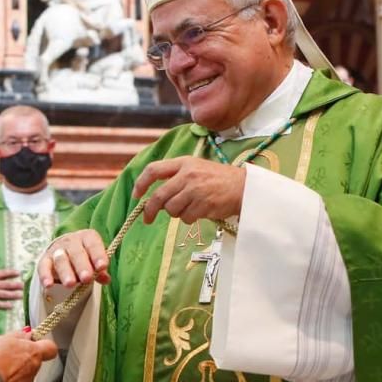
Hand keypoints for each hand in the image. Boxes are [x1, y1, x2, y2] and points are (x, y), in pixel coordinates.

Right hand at [0, 254, 22, 309]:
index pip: (3, 273)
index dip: (11, 273)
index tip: (18, 273)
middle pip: (6, 284)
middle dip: (15, 285)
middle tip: (23, 285)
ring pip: (4, 294)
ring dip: (13, 295)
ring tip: (21, 295)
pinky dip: (4, 306)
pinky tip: (11, 306)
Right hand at [0, 329, 58, 381]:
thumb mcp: (3, 339)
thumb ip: (18, 336)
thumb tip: (28, 333)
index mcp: (34, 353)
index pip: (50, 348)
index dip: (43, 345)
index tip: (31, 342)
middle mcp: (34, 370)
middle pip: (34, 362)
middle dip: (24, 358)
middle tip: (7, 355)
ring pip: (24, 375)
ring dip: (14, 372)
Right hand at [38, 230, 109, 288]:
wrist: (64, 250)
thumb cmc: (85, 256)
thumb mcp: (94, 260)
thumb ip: (100, 269)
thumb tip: (106, 279)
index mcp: (86, 237)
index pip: (93, 244)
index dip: (98, 255)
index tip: (102, 267)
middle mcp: (71, 241)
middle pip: (77, 252)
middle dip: (82, 266)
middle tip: (86, 278)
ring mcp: (57, 250)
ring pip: (61, 259)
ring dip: (66, 272)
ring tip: (70, 284)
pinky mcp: (45, 260)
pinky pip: (44, 267)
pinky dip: (45, 276)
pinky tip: (49, 285)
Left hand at [131, 156, 246, 224]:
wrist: (245, 187)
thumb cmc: (219, 179)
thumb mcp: (197, 168)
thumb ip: (177, 176)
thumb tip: (155, 196)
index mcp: (184, 163)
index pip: (153, 170)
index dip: (141, 183)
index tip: (136, 195)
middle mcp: (188, 175)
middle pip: (158, 196)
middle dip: (150, 210)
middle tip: (147, 219)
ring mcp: (196, 190)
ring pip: (171, 209)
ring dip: (176, 213)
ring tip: (189, 208)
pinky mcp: (203, 205)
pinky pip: (185, 218)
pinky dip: (189, 218)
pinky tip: (200, 211)